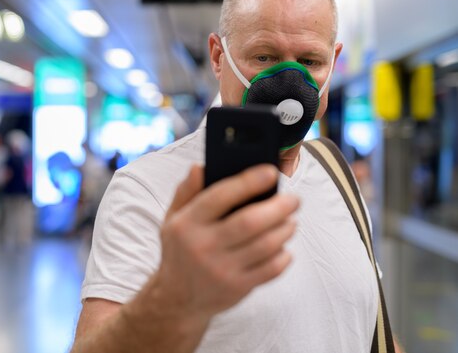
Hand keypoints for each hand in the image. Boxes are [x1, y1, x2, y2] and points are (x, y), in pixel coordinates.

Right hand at [149, 164, 298, 321]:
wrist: (178, 298)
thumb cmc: (181, 250)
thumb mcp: (173, 218)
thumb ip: (186, 191)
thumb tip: (200, 167)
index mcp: (187, 223)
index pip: (219, 196)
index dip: (248, 182)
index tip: (271, 172)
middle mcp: (204, 246)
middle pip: (250, 222)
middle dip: (279, 207)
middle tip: (293, 199)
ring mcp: (222, 269)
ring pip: (266, 245)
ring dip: (285, 229)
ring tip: (290, 220)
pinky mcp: (238, 288)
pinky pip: (271, 269)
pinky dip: (283, 255)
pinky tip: (283, 246)